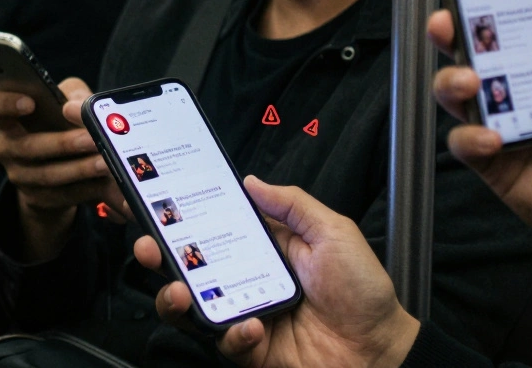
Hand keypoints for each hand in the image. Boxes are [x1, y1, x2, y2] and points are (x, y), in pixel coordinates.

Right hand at [0, 76, 124, 260]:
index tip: (30, 103)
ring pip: (47, 175)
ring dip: (79, 169)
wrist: (56, 165)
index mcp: (7, 119)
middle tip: (90, 139)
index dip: (6, 104)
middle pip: (27, 147)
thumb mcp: (64, 101)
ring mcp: (20, 176)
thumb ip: (73, 95)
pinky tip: (105, 180)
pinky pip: (62, 195)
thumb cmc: (58, 122)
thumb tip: (78, 106)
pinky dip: (86, 188)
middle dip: (62, 144)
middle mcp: (7, 148)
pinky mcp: (38, 199)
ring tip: (105, 162)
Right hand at [139, 177, 418, 367]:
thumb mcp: (334, 232)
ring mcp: (245, 314)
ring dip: (176, 297)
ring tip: (180, 291)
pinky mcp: (251, 349)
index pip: (212, 228)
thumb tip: (252, 181)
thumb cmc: (364, 292)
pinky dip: (233, 334)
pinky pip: (225, 342)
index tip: (159, 207)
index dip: (183, 219)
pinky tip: (251, 326)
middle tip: (149, 247)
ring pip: (192, 307)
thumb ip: (292, 204)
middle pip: (189, 267)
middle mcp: (246, 279)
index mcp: (263, 247)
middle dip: (160, 256)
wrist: (382, 351)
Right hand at [429, 9, 531, 270]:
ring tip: (469, 82)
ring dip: (452, 80)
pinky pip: (463, 141)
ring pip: (456, 89)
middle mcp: (522, 84)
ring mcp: (501, 119)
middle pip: (475, 48)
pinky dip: (470, 137)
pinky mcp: (489, 157)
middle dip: (451, 31)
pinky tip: (492, 139)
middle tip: (446, 23)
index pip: (521, 19)